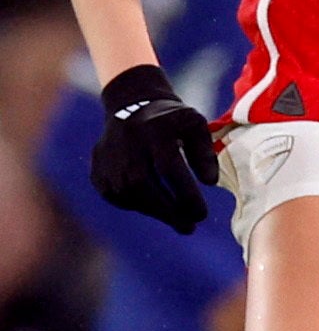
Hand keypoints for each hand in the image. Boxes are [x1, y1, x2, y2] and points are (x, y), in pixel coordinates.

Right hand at [92, 63, 217, 233]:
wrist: (130, 105)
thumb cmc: (171, 120)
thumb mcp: (195, 126)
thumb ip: (205, 153)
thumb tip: (209, 182)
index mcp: (153, 130)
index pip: (168, 168)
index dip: (185, 195)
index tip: (202, 214)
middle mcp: (126, 143)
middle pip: (142, 184)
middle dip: (168, 211)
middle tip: (190, 226)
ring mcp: (107, 157)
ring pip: (127, 193)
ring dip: (154, 212)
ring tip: (179, 220)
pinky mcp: (97, 169)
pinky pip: (116, 195)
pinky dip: (138, 206)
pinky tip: (156, 208)